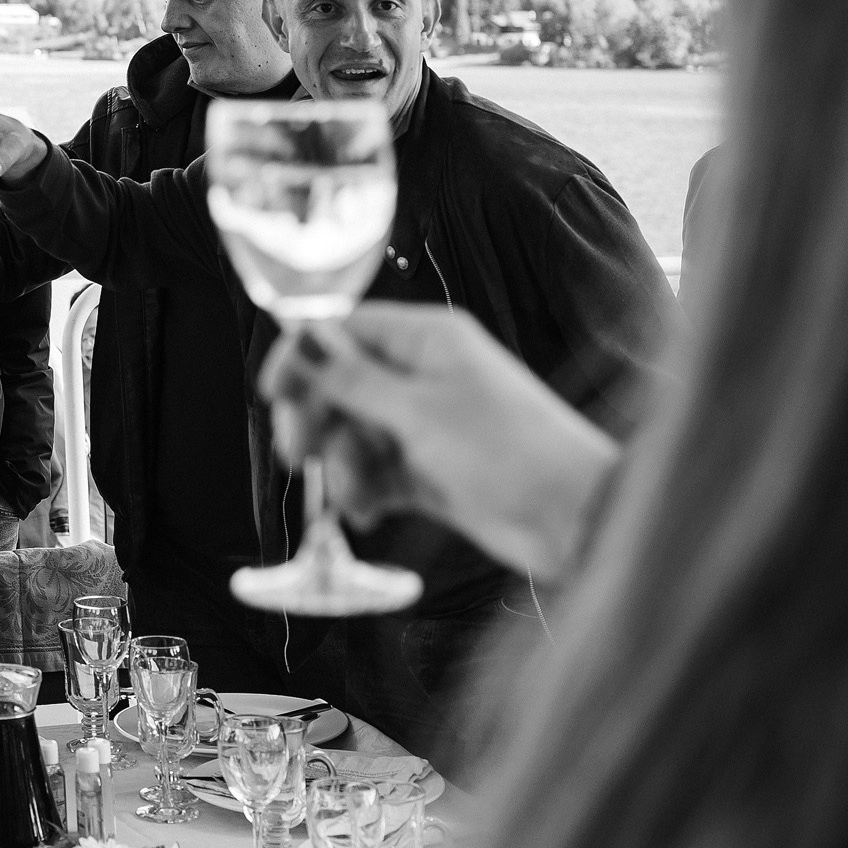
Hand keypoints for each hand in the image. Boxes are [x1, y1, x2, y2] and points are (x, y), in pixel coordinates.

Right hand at [258, 304, 620, 583]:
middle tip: (300, 457)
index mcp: (425, 340)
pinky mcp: (430, 470)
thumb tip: (297, 339)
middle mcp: (422, 375)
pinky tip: (370, 513)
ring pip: (354, 434)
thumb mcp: (416, 412)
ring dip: (343, 466)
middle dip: (316, 420)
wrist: (574, 519)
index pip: (342, 329)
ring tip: (358, 497)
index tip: (273, 395)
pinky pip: (376, 471)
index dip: (301, 357)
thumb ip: (350, 378)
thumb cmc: (507, 451)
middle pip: (339, 384)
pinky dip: (366, 491)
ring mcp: (426, 424)